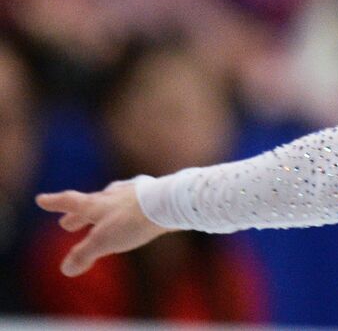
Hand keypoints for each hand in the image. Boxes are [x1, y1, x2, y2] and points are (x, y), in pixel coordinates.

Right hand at [35, 181, 171, 276]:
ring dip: (102, 211)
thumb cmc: (133, 221)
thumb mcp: (103, 241)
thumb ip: (83, 254)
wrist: (171, 203)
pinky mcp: (153, 196)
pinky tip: (133, 211)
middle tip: (66, 223)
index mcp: (97, 203)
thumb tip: (66, 268)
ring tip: (100, 214)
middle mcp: (113, 195)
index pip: (70, 201)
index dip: (54, 202)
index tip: (41, 199)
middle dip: (77, 215)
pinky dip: (126, 209)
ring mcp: (134, 193)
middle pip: (90, 203)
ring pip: (112, 201)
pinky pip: (134, 202)